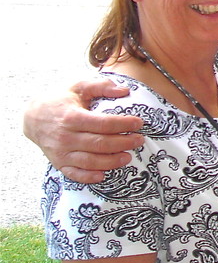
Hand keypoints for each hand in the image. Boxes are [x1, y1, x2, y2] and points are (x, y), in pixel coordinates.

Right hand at [23, 78, 144, 183]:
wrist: (34, 117)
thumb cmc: (62, 101)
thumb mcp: (79, 86)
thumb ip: (101, 86)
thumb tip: (124, 90)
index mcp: (72, 117)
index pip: (103, 124)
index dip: (123, 124)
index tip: (139, 123)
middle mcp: (66, 137)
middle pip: (100, 144)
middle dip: (123, 143)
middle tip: (139, 140)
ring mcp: (61, 152)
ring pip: (90, 161)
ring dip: (111, 161)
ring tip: (128, 157)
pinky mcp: (59, 163)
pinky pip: (74, 174)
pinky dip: (89, 177)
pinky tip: (104, 175)